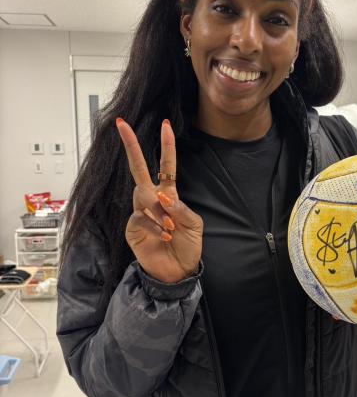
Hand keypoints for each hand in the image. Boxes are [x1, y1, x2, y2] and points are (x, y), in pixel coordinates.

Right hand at [116, 117, 202, 282]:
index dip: (166, 147)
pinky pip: (140, 217)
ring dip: (158, 209)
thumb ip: (181, 208)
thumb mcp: (194, 226)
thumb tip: (163, 195)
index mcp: (169, 195)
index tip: (165, 125)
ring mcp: (140, 212)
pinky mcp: (132, 227)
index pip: (166, 166)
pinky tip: (164, 234)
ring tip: (171, 227)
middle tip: (122, 125)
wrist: (177, 271)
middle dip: (131, 146)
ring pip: (142, 196)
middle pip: (138, 169)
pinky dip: (154, 225)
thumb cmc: (187, 247)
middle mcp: (152, 200)